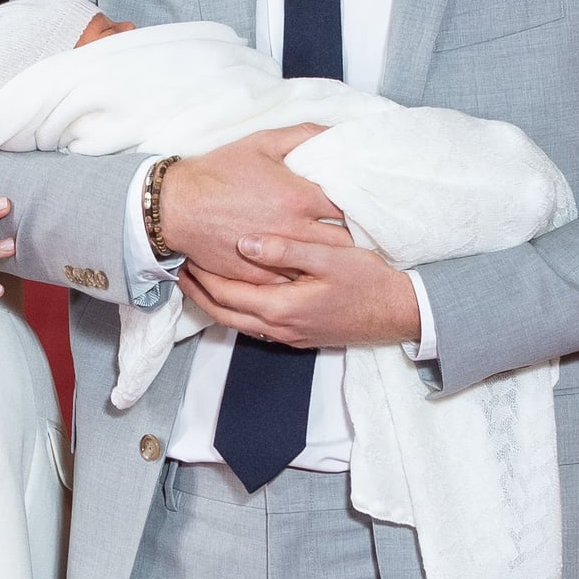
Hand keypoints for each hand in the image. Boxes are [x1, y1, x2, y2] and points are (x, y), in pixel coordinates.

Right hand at [162, 125, 350, 281]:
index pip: (349, 208)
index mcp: (298, 197)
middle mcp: (292, 230)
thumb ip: (303, 135)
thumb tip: (335, 132)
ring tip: (336, 254)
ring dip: (329, 260)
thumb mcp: (262, 142)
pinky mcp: (258, 276)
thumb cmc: (219, 171)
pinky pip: (292, 282)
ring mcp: (275, 257)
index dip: (360, 207)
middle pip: (342, 242)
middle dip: (352, 237)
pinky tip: (306, 269)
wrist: (177, 205)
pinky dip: (301, 276)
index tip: (363, 206)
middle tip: (356, 232)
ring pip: (319, 266)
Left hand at [178, 235, 420, 348]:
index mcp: (281, 307)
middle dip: (199, 292)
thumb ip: (286, 250)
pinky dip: (236, 309)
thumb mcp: (329, 257)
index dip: (202, 276)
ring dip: (215, 302)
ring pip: (237, 323)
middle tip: (181, 267)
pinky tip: (236, 291)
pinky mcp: (298, 335)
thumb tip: (245, 243)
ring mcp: (288, 336)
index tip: (186, 254)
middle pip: (223, 314)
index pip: (226, 294)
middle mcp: (279, 328)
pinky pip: (254, 325)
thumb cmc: (367, 282)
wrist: (398, 314)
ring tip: (200, 278)